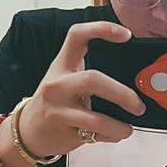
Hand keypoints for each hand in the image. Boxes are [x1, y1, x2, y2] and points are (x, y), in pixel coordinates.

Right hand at [17, 21, 145, 156]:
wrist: (28, 132)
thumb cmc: (55, 105)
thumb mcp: (67, 83)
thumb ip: (93, 79)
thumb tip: (134, 87)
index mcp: (62, 64)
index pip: (77, 36)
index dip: (101, 29)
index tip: (127, 35)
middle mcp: (57, 83)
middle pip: (93, 80)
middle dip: (122, 94)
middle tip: (138, 106)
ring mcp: (58, 107)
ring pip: (96, 118)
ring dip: (119, 126)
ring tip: (128, 129)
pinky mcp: (62, 130)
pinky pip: (94, 134)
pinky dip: (110, 136)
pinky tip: (114, 135)